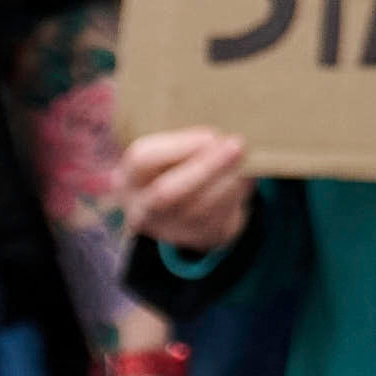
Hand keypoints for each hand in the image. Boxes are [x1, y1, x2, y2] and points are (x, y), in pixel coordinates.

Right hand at [116, 124, 258, 260]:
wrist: (181, 207)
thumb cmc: (178, 163)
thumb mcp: (171, 149)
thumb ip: (186, 142)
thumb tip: (221, 136)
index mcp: (129, 176)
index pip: (143, 160)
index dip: (180, 146)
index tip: (211, 135)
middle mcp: (140, 208)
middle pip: (167, 192)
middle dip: (206, 167)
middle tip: (237, 145)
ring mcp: (165, 229)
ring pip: (197, 209)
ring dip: (228, 182)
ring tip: (246, 161)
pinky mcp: (195, 239)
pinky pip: (218, 220)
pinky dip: (236, 196)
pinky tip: (245, 179)